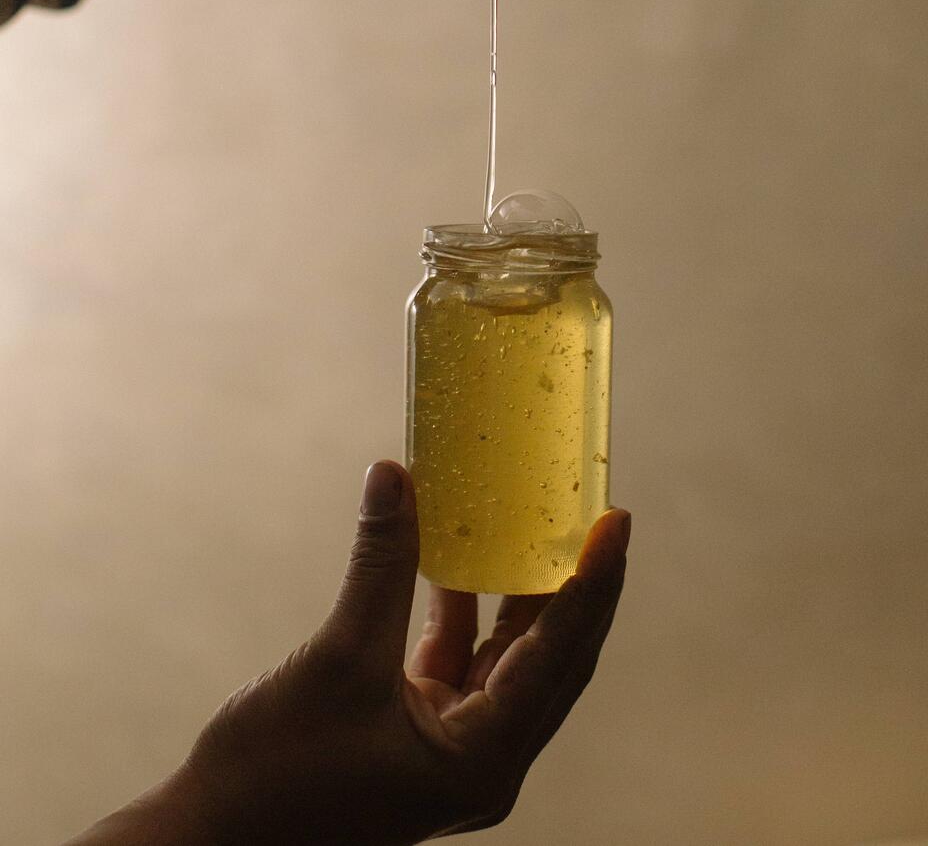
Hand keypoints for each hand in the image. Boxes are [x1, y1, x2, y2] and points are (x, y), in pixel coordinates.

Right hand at [176, 460, 629, 844]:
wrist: (211, 840)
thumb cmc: (276, 775)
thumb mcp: (339, 659)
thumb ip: (379, 566)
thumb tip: (394, 477)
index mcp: (485, 758)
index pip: (559, 653)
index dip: (593, 582)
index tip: (615, 519)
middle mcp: (484, 757)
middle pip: (550, 656)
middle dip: (572, 585)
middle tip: (593, 513)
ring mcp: (451, 747)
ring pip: (506, 656)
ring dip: (514, 592)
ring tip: (532, 523)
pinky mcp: (417, 732)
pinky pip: (459, 659)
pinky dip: (460, 609)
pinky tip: (452, 558)